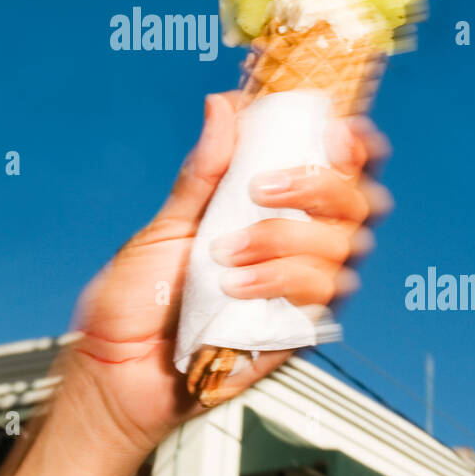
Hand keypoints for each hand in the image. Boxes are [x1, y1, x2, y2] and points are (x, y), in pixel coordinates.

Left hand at [61, 89, 393, 455]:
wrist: (116, 370)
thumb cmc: (137, 301)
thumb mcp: (166, 224)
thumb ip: (203, 171)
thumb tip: (223, 105)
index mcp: (271, 211)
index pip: (338, 168)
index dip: (352, 145)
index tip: (335, 129)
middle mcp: (296, 245)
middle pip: (358, 202)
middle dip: (318, 185)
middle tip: (261, 189)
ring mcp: (299, 288)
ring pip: (342, 247)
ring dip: (282, 239)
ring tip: (223, 254)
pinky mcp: (296, 331)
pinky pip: (319, 297)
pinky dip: (277, 281)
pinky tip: (233, 287)